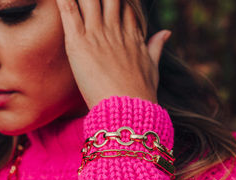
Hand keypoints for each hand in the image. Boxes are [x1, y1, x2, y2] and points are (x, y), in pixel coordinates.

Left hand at [56, 0, 170, 108]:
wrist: (127, 111)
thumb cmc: (140, 95)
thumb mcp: (153, 68)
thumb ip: (156, 47)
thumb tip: (166, 32)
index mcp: (132, 36)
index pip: (127, 5)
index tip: (117, 0)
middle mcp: (115, 30)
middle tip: (97, 1)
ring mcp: (98, 34)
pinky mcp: (79, 42)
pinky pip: (69, 11)